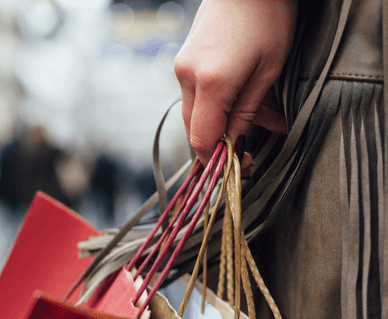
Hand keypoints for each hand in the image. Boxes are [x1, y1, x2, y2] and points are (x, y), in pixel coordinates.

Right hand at [174, 0, 293, 169]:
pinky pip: (194, 96)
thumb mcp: (269, 70)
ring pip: (193, 115)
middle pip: (193, 130)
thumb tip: (237, 143)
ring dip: (218, 125)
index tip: (239, 166)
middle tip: (248, 152)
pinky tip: (238, 101)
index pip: (202, 139)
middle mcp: (187, 77)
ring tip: (254, 120)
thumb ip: (249, 111)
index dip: (217, 160)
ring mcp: (181, 68)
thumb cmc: (266, 18)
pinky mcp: (183, 62)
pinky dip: (213, 107)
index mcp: (211, 82)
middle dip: (219, 146)